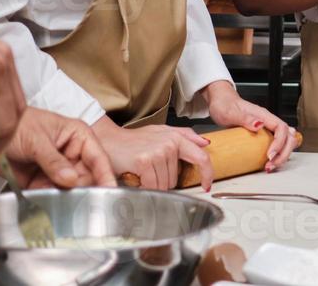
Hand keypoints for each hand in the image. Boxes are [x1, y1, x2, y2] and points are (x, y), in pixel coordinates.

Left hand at [0, 108, 115, 188]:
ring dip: (64, 196)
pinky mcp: (43, 182)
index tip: (109, 190)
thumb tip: (71, 180)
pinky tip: (41, 198)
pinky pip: (52, 195)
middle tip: (75, 198)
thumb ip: (54, 161)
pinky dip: (49, 200)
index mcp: (78, 136)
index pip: (98, 157)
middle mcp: (71, 154)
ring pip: (71, 189)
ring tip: (52, 194)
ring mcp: (58, 169)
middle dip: (82, 189)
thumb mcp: (36, 140)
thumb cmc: (15, 125)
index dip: (105, 174)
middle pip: (88, 177)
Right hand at [93, 116, 211, 189]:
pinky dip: (144, 186)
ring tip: (142, 172)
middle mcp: (169, 144)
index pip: (201, 157)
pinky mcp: (144, 161)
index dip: (207, 174)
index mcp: (176, 137)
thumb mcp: (161, 132)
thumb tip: (205, 143)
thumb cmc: (134, 140)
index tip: (207, 185)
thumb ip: (184, 136)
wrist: (109, 140)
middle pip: (176, 179)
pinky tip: (137, 176)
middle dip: (163, 180)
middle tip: (150, 170)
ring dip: (153, 184)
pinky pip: (152, 186)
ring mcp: (157, 152)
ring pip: (164, 185)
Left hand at [201, 80, 297, 171]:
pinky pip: (278, 145)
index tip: (270, 155)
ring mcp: (267, 128)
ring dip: (281, 156)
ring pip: (286, 142)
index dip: (279, 143)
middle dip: (283, 154)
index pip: (281, 128)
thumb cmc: (226, 106)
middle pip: (289, 137)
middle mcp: (268, 121)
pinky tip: (268, 162)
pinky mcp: (264, 135)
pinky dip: (277, 155)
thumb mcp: (231, 112)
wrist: (221, 102)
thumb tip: (259, 125)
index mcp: (264, 115)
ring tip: (270, 166)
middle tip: (270, 165)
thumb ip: (245, 118)